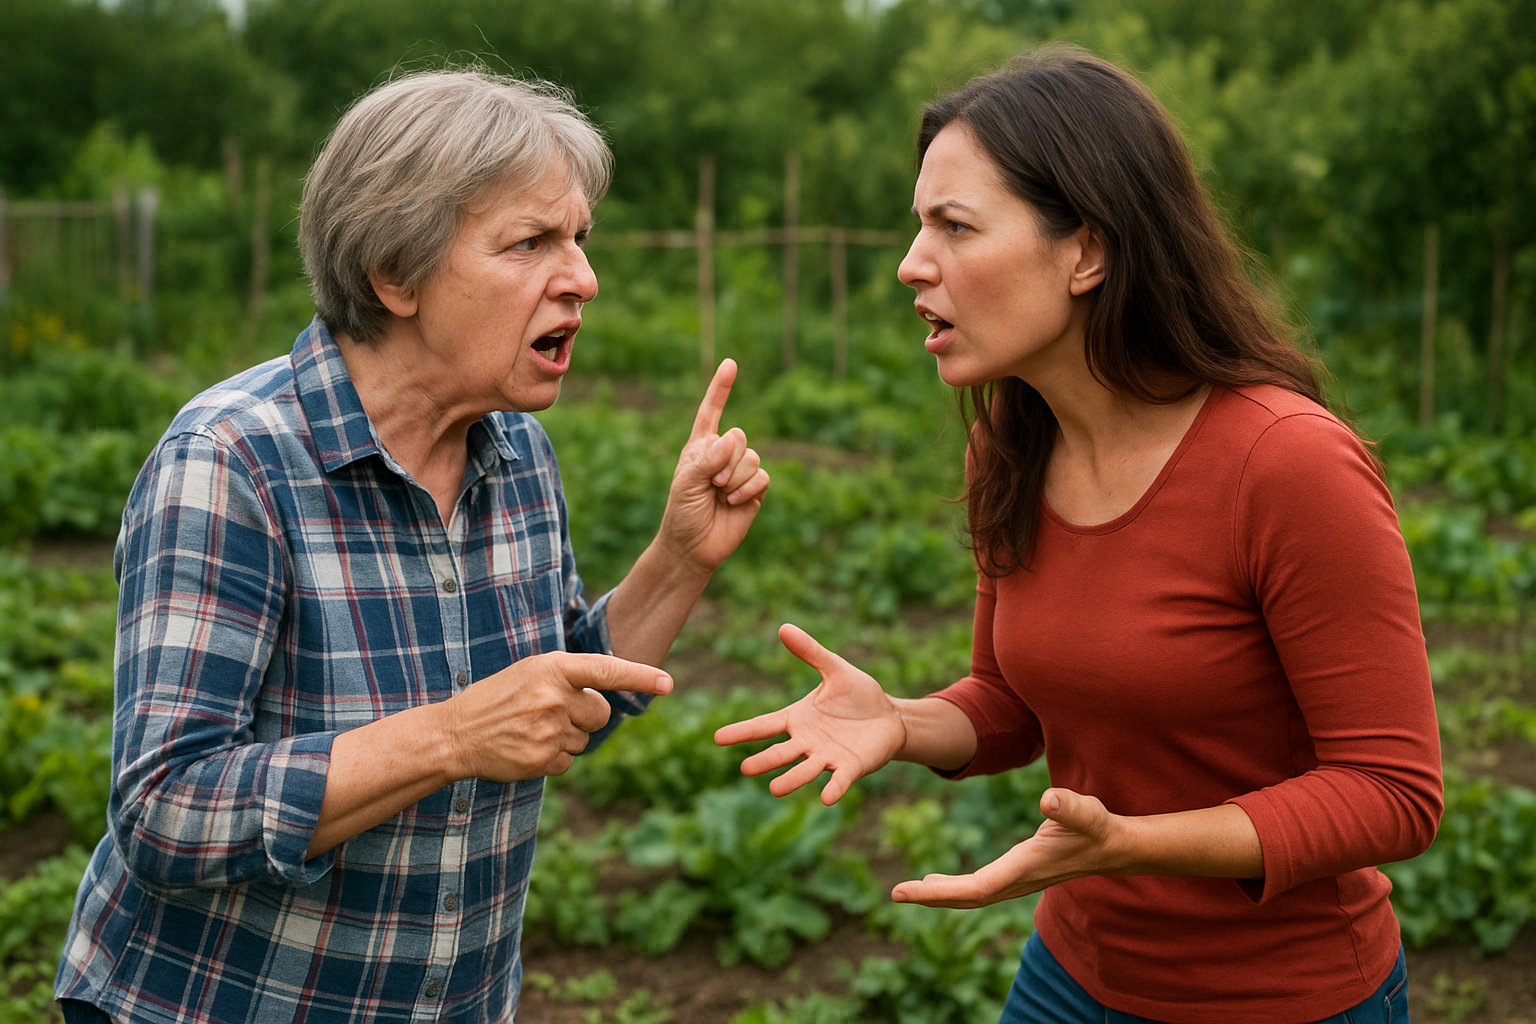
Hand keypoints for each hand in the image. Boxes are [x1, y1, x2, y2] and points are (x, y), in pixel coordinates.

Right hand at [441, 652, 672, 780]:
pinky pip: (568, 762)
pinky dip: (553, 758)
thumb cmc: (498, 698)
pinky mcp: (542, 760)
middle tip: (551, 713)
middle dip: (585, 716)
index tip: (667, 683)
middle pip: (601, 714)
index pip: (606, 670)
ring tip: (530, 729)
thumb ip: (569, 678)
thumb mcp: (531, 673)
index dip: (639, 676)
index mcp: (552, 668)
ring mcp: (549, 730)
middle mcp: (554, 697)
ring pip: (584, 740)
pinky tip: (526, 748)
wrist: (455, 733)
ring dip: (565, 737)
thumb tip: (607, 697)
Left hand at [659, 359, 769, 571]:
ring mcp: (739, 472)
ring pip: (752, 459)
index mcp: (701, 446)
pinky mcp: (754, 491)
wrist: (693, 547)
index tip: (730, 364)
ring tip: (720, 496)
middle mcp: (722, 455)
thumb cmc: (682, 513)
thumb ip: (708, 457)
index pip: (710, 412)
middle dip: (726, 461)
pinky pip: (761, 478)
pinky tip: (733, 503)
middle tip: (711, 484)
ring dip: (734, 480)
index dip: (721, 388)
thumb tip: (734, 437)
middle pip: (739, 437)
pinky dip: (746, 491)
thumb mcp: (686, 482)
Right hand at [714, 623, 906, 804]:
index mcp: (799, 719)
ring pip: (805, 770)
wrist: (890, 717)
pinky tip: (825, 798)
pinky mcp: (850, 767)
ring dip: (791, 780)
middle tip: (745, 769)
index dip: (742, 732)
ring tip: (774, 789)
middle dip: (765, 760)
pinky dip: (833, 788)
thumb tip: (783, 627)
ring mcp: (828, 757)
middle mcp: (808, 741)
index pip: (765, 725)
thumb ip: (811, 652)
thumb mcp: (835, 669)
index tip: (717, 738)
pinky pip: (839, 780)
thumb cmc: (859, 694)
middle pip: (782, 752)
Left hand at [891, 788, 1127, 906]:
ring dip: (940, 895)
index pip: (973, 888)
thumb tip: (1048, 799)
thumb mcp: (1086, 812)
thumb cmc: (1098, 827)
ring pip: (972, 895)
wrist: (1116, 848)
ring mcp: (1017, 881)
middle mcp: (1017, 881)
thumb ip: (1069, 806)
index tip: (906, 891)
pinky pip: (979, 888)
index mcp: (1024, 868)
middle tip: (895, 894)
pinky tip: (937, 884)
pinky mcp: (1018, 875)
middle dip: (930, 898)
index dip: (938, 893)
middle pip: (966, 898)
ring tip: (909, 892)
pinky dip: (954, 889)